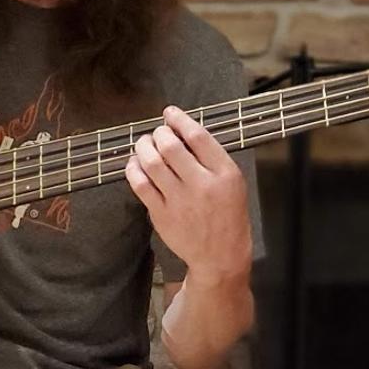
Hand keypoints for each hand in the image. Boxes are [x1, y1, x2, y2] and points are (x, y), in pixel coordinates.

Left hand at [125, 106, 251, 282]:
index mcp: (224, 174)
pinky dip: (134, 169)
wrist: (220, 255)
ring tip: (144, 143)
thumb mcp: (234, 182)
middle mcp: (202, 185)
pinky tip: (135, 163)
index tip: (170, 113)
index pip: (198, 137)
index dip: (180, 120)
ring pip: (152, 163)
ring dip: (144, 147)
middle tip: (158, 132)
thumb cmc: (229, 216)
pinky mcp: (161, 214)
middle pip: (171, 147)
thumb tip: (183, 134)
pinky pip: (140, 185)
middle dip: (159, 133)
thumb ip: (213, 159)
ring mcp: (179, 201)